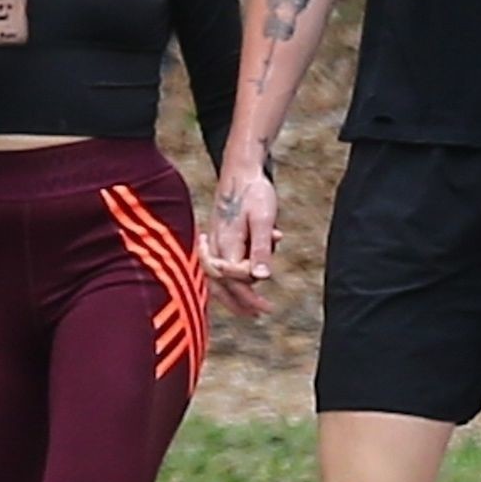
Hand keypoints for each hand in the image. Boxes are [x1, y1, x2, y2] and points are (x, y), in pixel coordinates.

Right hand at [203, 170, 279, 318]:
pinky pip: (225, 263)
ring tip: (253, 306)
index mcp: (225, 242)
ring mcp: (215, 241)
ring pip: (221, 276)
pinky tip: (256, 272)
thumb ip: (261, 248)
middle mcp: (216, 245)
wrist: (241, 167)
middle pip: (222, 283)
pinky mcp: (220, 236)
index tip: (264, 289)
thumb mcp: (263, 219)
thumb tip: (261, 277)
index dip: (248, 286)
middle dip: (240, 301)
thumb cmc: (253, 191)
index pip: (233, 276)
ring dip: (237, 291)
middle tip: (259, 314)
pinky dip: (237, 274)